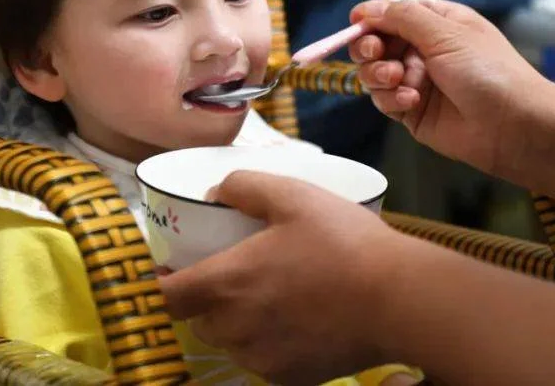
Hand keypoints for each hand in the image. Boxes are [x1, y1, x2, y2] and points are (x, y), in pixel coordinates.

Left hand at [158, 171, 409, 384]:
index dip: (156, 284)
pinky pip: (265, 359)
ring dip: (241, 321)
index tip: (167, 270)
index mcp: (225, 284)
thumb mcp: (293, 195)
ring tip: (277, 293)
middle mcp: (235, 329)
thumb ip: (246, 186)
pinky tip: (301, 318)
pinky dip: (272, 341)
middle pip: (200, 319)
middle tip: (240, 271)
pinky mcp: (291, 378)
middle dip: (210, 298)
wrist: (398, 299)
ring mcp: (262, 359)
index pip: (164, 297)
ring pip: (233, 341)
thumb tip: (216, 192)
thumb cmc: (343, 242)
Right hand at [348, 0, 553, 174]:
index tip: (357, 22)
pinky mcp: (412, 111)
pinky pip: (384, 100)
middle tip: (375, 53)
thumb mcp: (446, 33)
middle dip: (369, 47)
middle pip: (376, 42)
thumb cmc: (490, 72)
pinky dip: (391, 98)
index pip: (393, 12)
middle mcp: (424, 50)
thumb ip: (403, 17)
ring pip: (374, 73)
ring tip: (399, 80)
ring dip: (379, 74)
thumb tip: (367, 9)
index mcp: (437, 23)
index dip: (372, 17)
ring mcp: (417, 81)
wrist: (513, 125)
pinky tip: (412, 100)